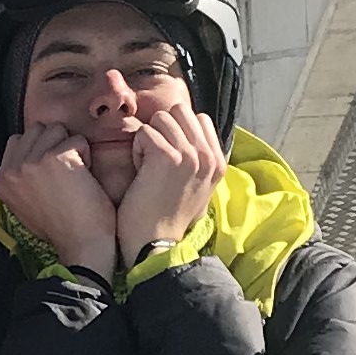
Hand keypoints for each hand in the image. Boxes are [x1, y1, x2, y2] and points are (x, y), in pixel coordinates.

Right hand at [0, 121, 120, 280]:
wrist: (82, 247)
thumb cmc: (63, 229)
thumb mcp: (26, 204)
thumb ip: (23, 178)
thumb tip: (33, 156)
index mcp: (3, 181)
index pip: (17, 140)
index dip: (40, 149)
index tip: (53, 171)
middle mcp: (13, 169)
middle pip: (37, 130)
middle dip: (55, 143)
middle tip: (66, 171)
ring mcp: (32, 162)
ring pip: (57, 129)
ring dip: (71, 146)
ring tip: (76, 173)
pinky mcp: (56, 158)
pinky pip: (77, 140)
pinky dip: (87, 155)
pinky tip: (86, 177)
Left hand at [115, 94, 223, 266]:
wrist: (155, 244)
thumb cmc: (168, 217)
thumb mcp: (198, 188)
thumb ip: (199, 159)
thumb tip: (189, 132)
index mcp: (218, 162)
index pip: (199, 118)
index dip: (177, 131)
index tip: (170, 159)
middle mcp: (208, 155)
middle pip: (180, 111)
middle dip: (162, 129)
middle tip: (156, 160)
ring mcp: (190, 155)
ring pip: (161, 118)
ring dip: (148, 140)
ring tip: (149, 168)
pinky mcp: (167, 156)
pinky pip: (145, 132)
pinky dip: (137, 151)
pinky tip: (141, 174)